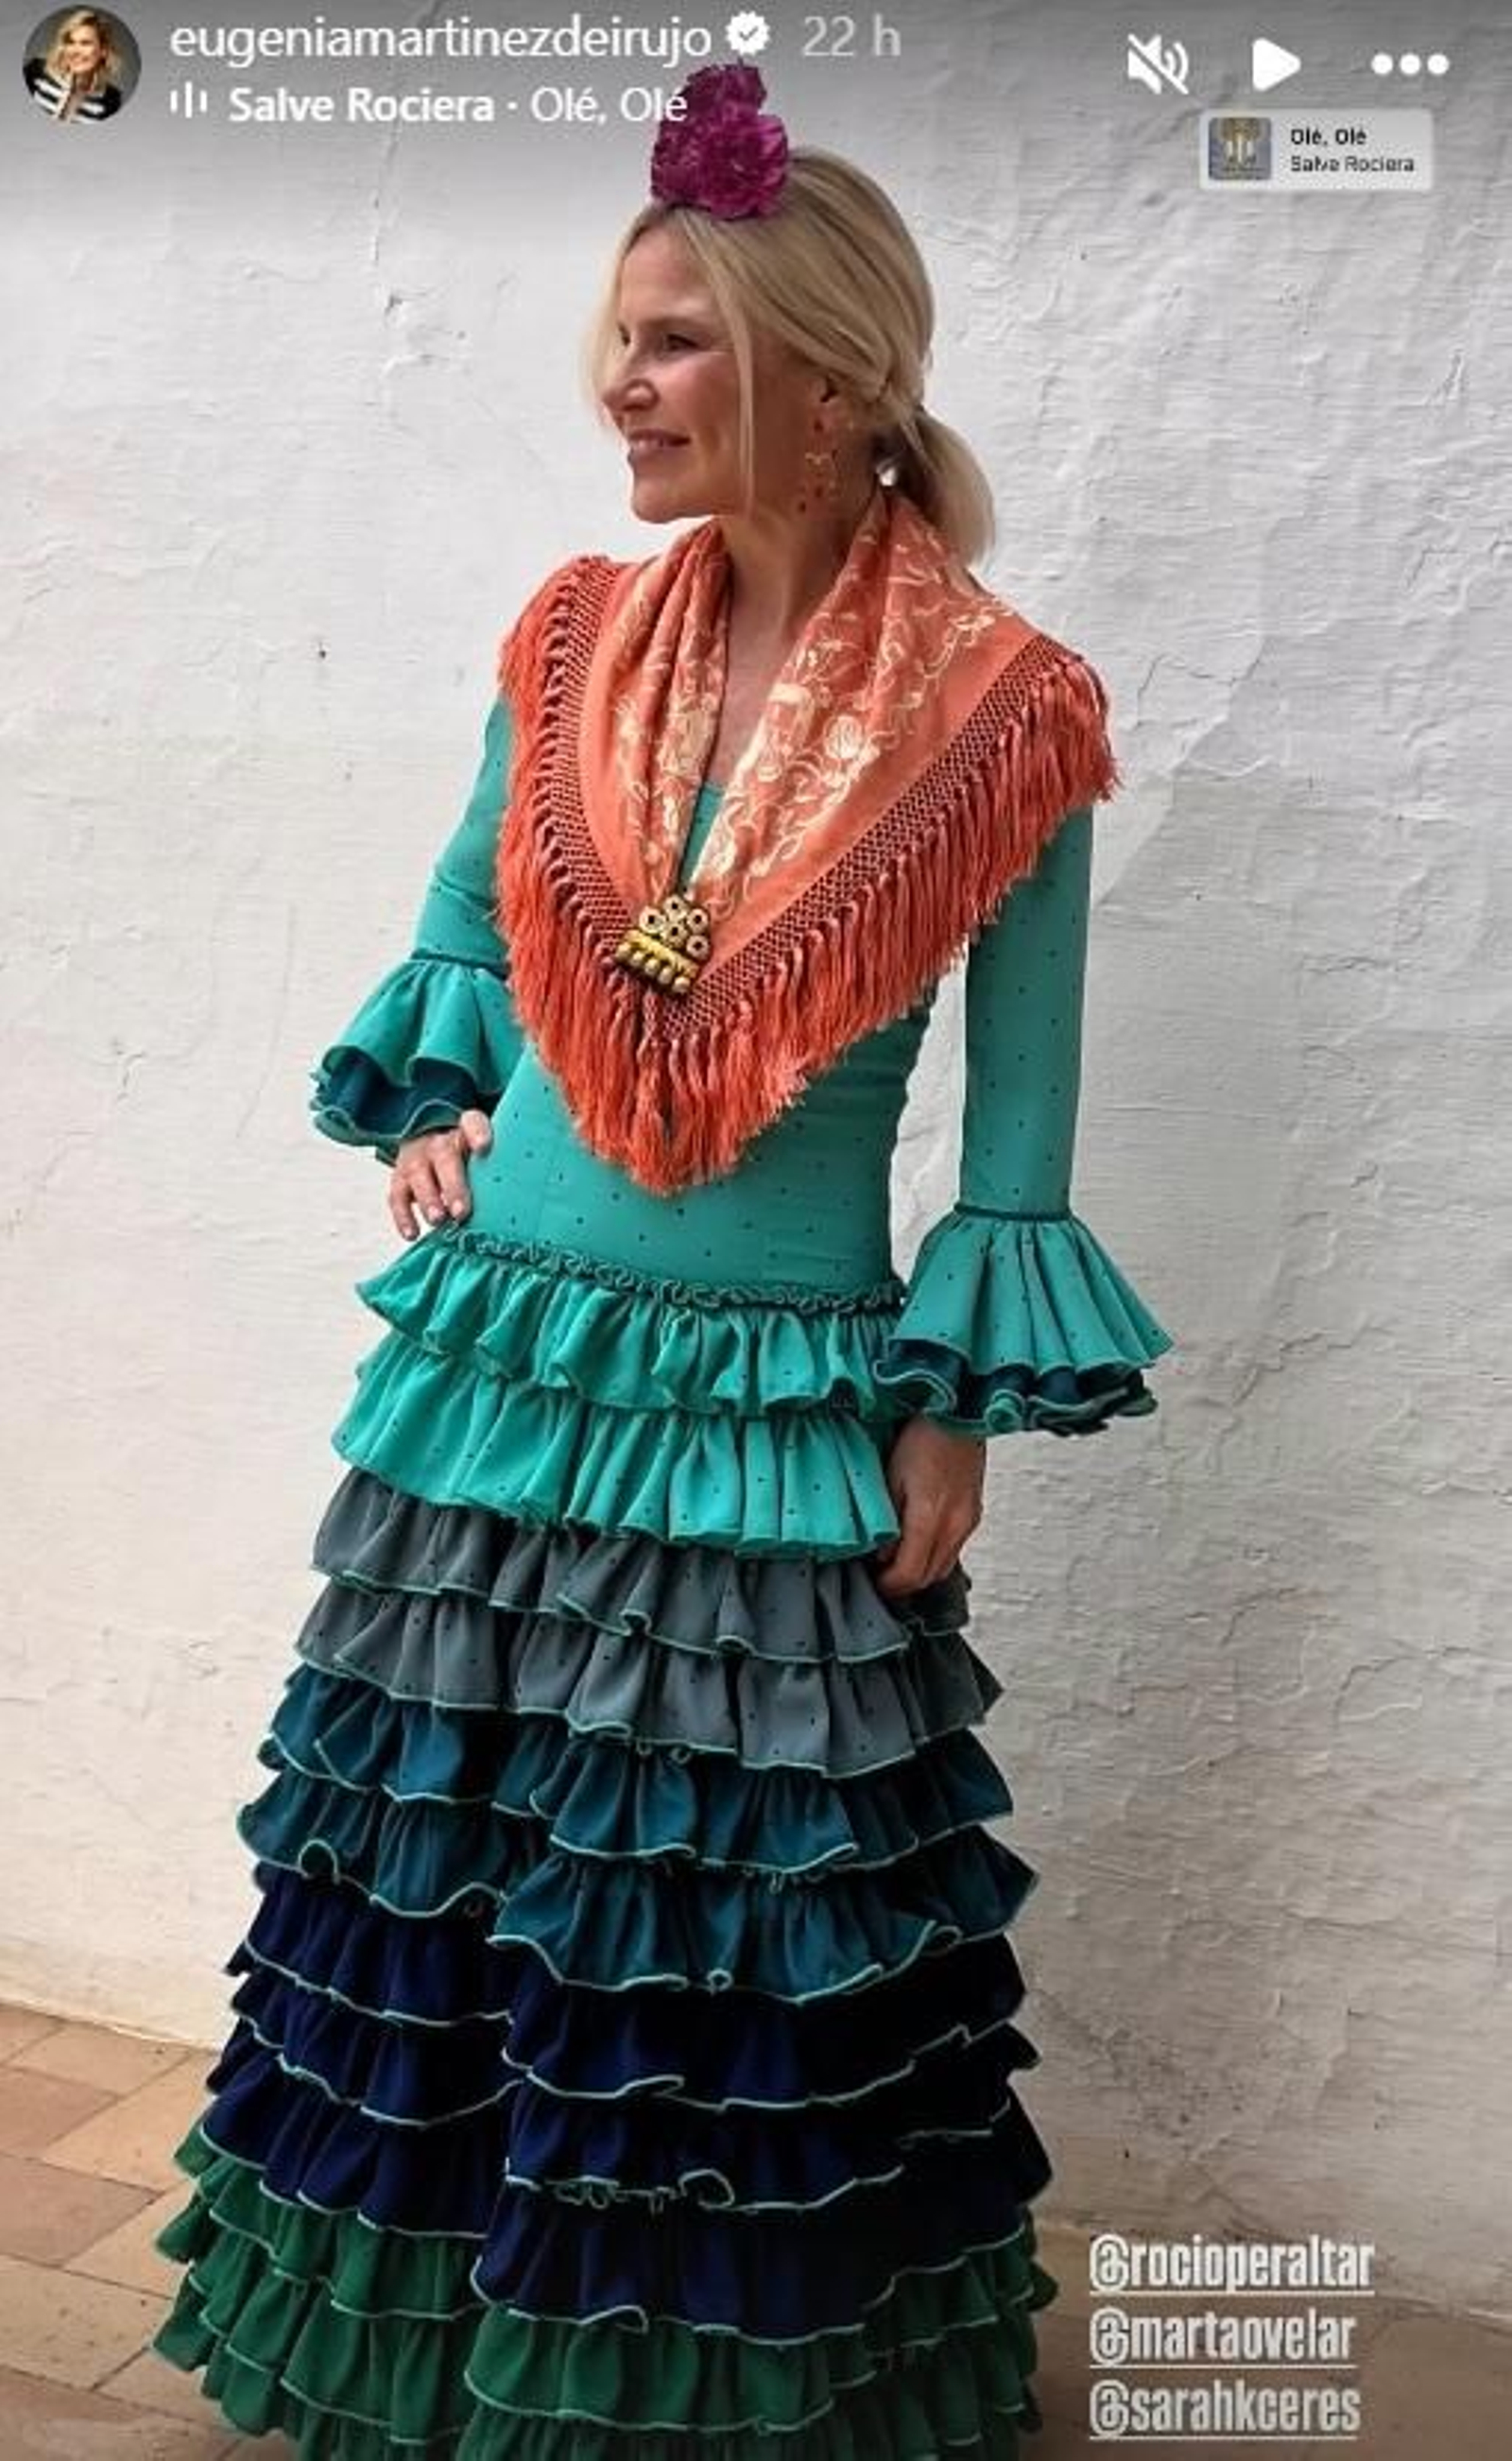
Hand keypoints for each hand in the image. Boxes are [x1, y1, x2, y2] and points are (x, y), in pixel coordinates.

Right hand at [389, 1108, 492, 1241]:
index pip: (472, 1123)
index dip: (477, 1133)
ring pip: (419, 1177)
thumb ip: (501, 1165)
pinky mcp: (400, 1181)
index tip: (484, 1146)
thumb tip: (526, 1196)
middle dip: (453, 1184)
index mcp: (464, 1131)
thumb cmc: (467, 1157)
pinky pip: (397, 1197)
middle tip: (461, 1211)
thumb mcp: (485, 1151)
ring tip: (438, 1220)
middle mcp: (438, 1142)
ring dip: (428, 1200)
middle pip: (444, 1157)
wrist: (429, 1141)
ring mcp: (416, 1161)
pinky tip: (413, 1234)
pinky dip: (403, 1217)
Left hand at [873, 1416, 985, 1597]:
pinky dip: (935, 1554)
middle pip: (929, 1578)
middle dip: (903, 1582)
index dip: (889, 1585)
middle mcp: (955, 1526)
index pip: (910, 1575)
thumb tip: (884, 1554)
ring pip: (944, 1567)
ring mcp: (968, 1521)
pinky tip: (920, 1541)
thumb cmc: (920, 1438)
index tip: (874, 1580)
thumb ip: (888, 1522)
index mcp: (930, 1519)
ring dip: (921, 1570)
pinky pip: (954, 1549)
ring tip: (898, 1559)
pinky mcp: (974, 1513)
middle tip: (881, 1574)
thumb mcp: (890, 1478)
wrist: (958, 1412)